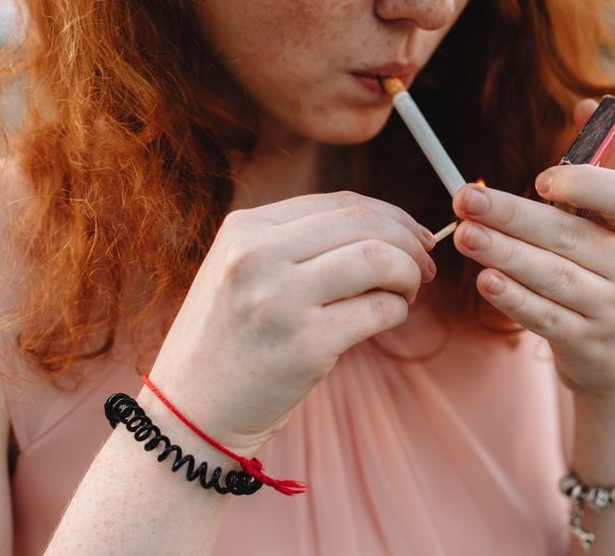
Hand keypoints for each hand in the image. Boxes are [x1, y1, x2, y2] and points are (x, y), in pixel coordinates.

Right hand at [148, 192, 435, 453]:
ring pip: (379, 259)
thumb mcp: (241, 271)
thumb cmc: (228, 340)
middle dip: (409, 241)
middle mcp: (258, 256)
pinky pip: (379, 310)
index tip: (413, 235)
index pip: (340, 202)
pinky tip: (388, 318)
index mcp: (244, 229)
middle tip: (424, 265)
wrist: (190, 412)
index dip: (391, 215)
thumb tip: (388, 226)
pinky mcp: (305, 346)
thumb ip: (298, 241)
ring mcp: (280, 300)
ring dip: (408, 274)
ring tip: (407, 293)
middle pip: (365, 224)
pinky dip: (397, 311)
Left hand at [451, 101, 614, 401]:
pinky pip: (545, 317)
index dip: (585, 184)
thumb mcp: (612, 222)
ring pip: (552, 277)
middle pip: (567, 235)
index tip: (540, 179)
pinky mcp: (586, 342)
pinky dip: (514, 300)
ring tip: (464, 236)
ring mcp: (611, 308)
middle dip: (511, 216)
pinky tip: (485, 281)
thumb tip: (587, 103)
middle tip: (463, 199)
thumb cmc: (603, 269)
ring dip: (504, 254)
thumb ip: (600, 165)